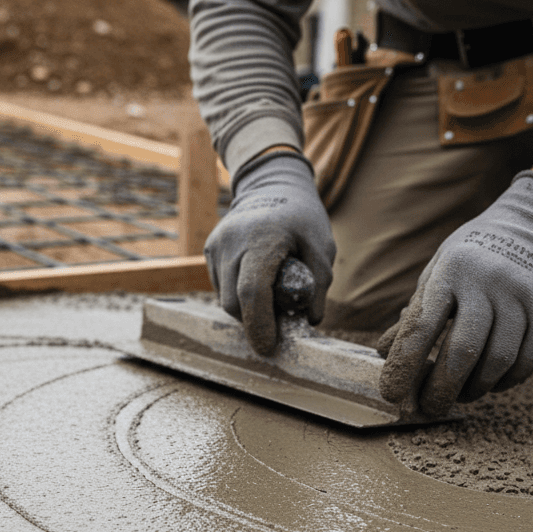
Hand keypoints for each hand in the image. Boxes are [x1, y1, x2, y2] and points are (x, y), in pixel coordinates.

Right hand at [204, 152, 334, 354]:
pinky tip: (256, 277)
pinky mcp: (210, 249)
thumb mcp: (323, 246)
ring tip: (271, 291)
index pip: (252, 292)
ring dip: (247, 306)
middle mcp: (232, 242)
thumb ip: (319, 284)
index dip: (259, 325)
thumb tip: (309, 320)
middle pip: (234, 302)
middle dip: (255, 320)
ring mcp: (216, 246)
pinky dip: (238, 292)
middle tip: (279, 320)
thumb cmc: (301, 217)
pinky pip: (221, 285)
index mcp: (262, 239)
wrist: (271, 184)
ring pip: (225, 298)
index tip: (269, 347)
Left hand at [378, 172, 532, 416]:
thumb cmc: (468, 261)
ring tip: (459, 395)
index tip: (391, 394)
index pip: (421, 327)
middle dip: (441, 389)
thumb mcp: (434, 276)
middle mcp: (487, 283)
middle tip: (428, 408)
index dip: (403, 366)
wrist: (529, 229)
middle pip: (463, 350)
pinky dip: (506, 380)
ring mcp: (521, 295)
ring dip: (474, 388)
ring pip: (498, 360)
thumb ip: (414, 315)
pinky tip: (491, 383)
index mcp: (449, 273)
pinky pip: (528, 359)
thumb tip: (382, 353)